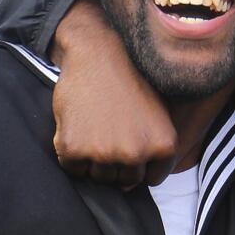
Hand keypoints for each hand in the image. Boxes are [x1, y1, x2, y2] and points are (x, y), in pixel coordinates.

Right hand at [51, 0, 176, 188]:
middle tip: (108, 133)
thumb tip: (138, 179)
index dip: (137, 165)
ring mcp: (103, 153)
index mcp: (162, 146)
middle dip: (116, 163)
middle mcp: (135, 154)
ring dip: (93, 160)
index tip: (128, 147)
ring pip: (97, 177)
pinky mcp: (73, 148)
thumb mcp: (159, 114)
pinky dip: (71, 153)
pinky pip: (72, 168)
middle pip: (123, 181)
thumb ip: (155, 147)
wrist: (97, 54)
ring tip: (94, 129)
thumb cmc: (129, 81)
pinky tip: (77, 128)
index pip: (150, 179)